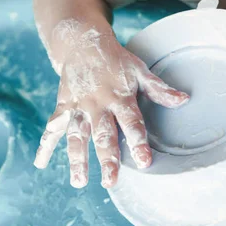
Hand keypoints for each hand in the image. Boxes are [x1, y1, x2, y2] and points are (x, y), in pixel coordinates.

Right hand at [34, 35, 188, 188]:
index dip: (138, 142)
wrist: (82, 43)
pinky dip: (45, 145)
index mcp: (120, 97)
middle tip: (110, 182)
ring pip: (77, 136)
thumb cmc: (116, 60)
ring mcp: (78, 107)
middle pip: (103, 135)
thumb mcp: (139, 70)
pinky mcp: (63, 107)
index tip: (144, 162)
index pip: (132, 123)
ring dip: (77, 159)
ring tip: (78, 182)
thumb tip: (184, 100)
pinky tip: (40, 164)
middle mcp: (98, 104)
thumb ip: (159, 89)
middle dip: (107, 159)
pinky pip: (53, 128)